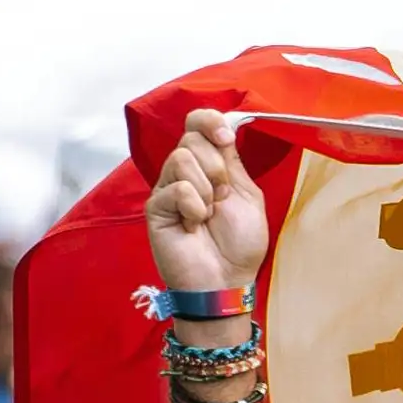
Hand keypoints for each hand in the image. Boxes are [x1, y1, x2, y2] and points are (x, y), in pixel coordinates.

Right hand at [149, 113, 272, 298]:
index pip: (197, 122)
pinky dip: (193, 206)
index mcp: (209, 164)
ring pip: (182, 158)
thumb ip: (233, 161)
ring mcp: (168, 188)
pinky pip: (176, 188)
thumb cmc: (240, 244)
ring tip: (207, 215)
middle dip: (216, 167)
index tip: (226, 139)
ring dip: (206, 190)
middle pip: (191, 138)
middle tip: (222, 198)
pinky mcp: (155, 207)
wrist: (227, 280)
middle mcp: (185, 172)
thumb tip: (225, 128)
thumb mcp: (246, 194)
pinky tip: (193, 226)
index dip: (210, 122)